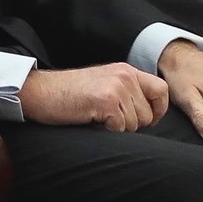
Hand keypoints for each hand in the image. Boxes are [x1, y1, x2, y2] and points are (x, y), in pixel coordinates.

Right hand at [22, 63, 168, 130]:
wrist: (41, 91)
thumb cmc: (69, 94)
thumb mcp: (104, 83)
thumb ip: (126, 92)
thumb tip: (150, 115)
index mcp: (126, 70)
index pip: (161, 90)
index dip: (158, 111)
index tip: (146, 120)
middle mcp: (125, 76)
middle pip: (149, 115)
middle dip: (133, 124)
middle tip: (109, 119)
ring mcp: (117, 87)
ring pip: (136, 124)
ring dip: (118, 128)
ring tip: (97, 116)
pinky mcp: (106, 101)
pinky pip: (120, 128)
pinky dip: (107, 130)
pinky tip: (92, 118)